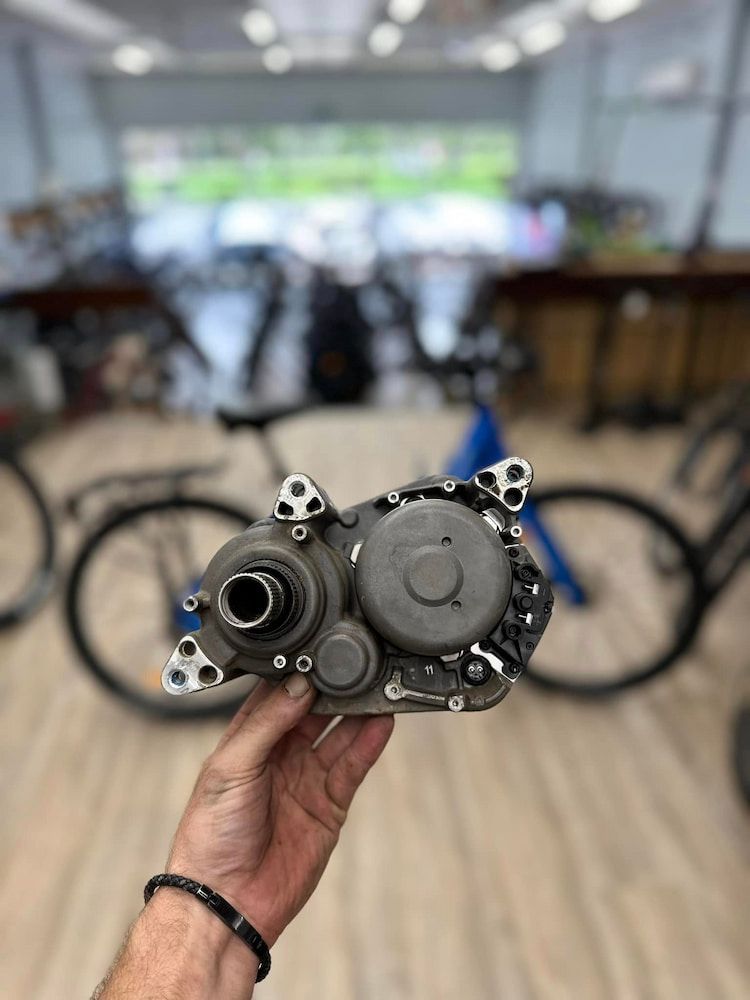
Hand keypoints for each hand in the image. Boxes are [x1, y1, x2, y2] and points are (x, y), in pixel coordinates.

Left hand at [167, 673, 393, 945]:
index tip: (322, 653)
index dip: (302, 675)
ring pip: (340, 735)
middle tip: (359, 668)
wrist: (227, 900)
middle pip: (316, 712)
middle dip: (337, 690)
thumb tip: (297, 685)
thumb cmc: (210, 836)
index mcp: (249, 740)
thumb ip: (266, 724)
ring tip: (378, 689)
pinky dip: (368, 745)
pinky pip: (352, 768)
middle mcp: (280, 754)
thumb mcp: (230, 767)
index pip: (280, 695)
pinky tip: (380, 724)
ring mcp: (306, 779)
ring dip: (359, 713)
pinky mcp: (328, 805)